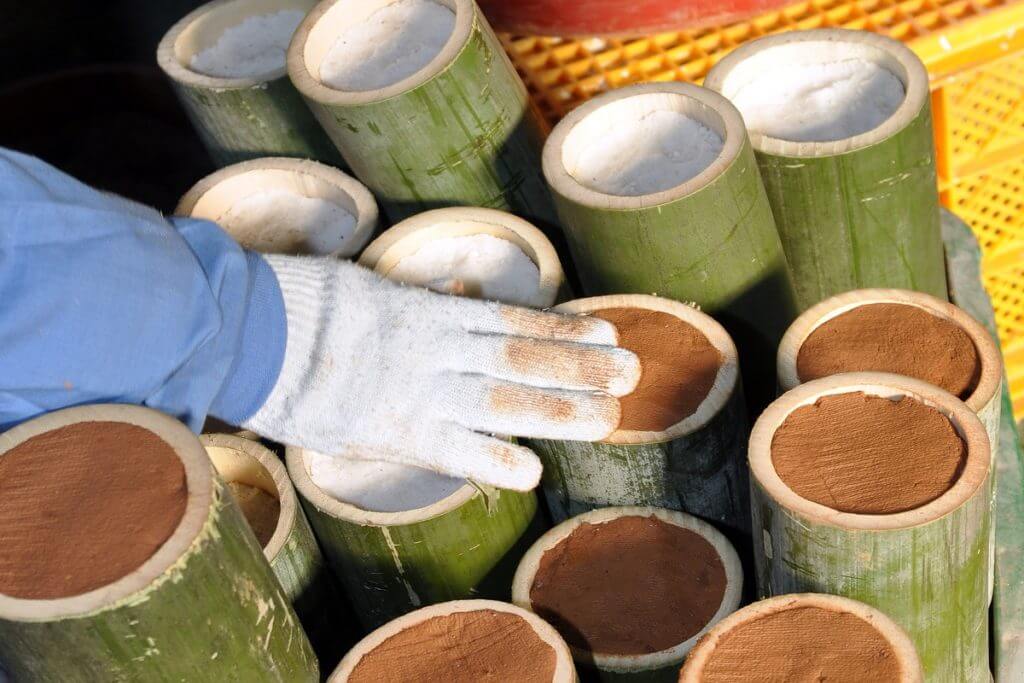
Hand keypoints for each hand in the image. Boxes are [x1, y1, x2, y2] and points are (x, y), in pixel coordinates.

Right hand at [243, 256, 639, 489]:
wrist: (247, 327)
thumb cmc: (301, 303)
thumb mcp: (368, 288)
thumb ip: (419, 303)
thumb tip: (457, 297)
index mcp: (429, 312)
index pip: (513, 321)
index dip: (564, 328)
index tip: (607, 331)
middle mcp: (435, 347)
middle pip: (522, 358)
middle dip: (580, 366)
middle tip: (631, 371)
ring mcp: (416, 388)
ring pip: (502, 398)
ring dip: (558, 409)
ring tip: (608, 418)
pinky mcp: (388, 427)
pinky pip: (450, 447)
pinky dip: (491, 459)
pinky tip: (532, 471)